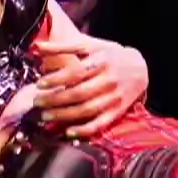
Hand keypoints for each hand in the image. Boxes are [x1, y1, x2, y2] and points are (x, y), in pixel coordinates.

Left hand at [32, 35, 147, 138]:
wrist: (140, 69)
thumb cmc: (110, 55)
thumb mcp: (90, 46)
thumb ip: (63, 46)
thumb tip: (37, 47)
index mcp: (101, 61)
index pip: (76, 72)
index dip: (56, 79)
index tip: (39, 84)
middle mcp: (108, 80)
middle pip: (79, 93)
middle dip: (55, 99)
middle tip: (37, 102)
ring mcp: (113, 98)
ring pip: (86, 110)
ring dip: (64, 115)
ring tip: (45, 116)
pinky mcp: (117, 112)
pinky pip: (100, 124)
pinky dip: (84, 130)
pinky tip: (68, 131)